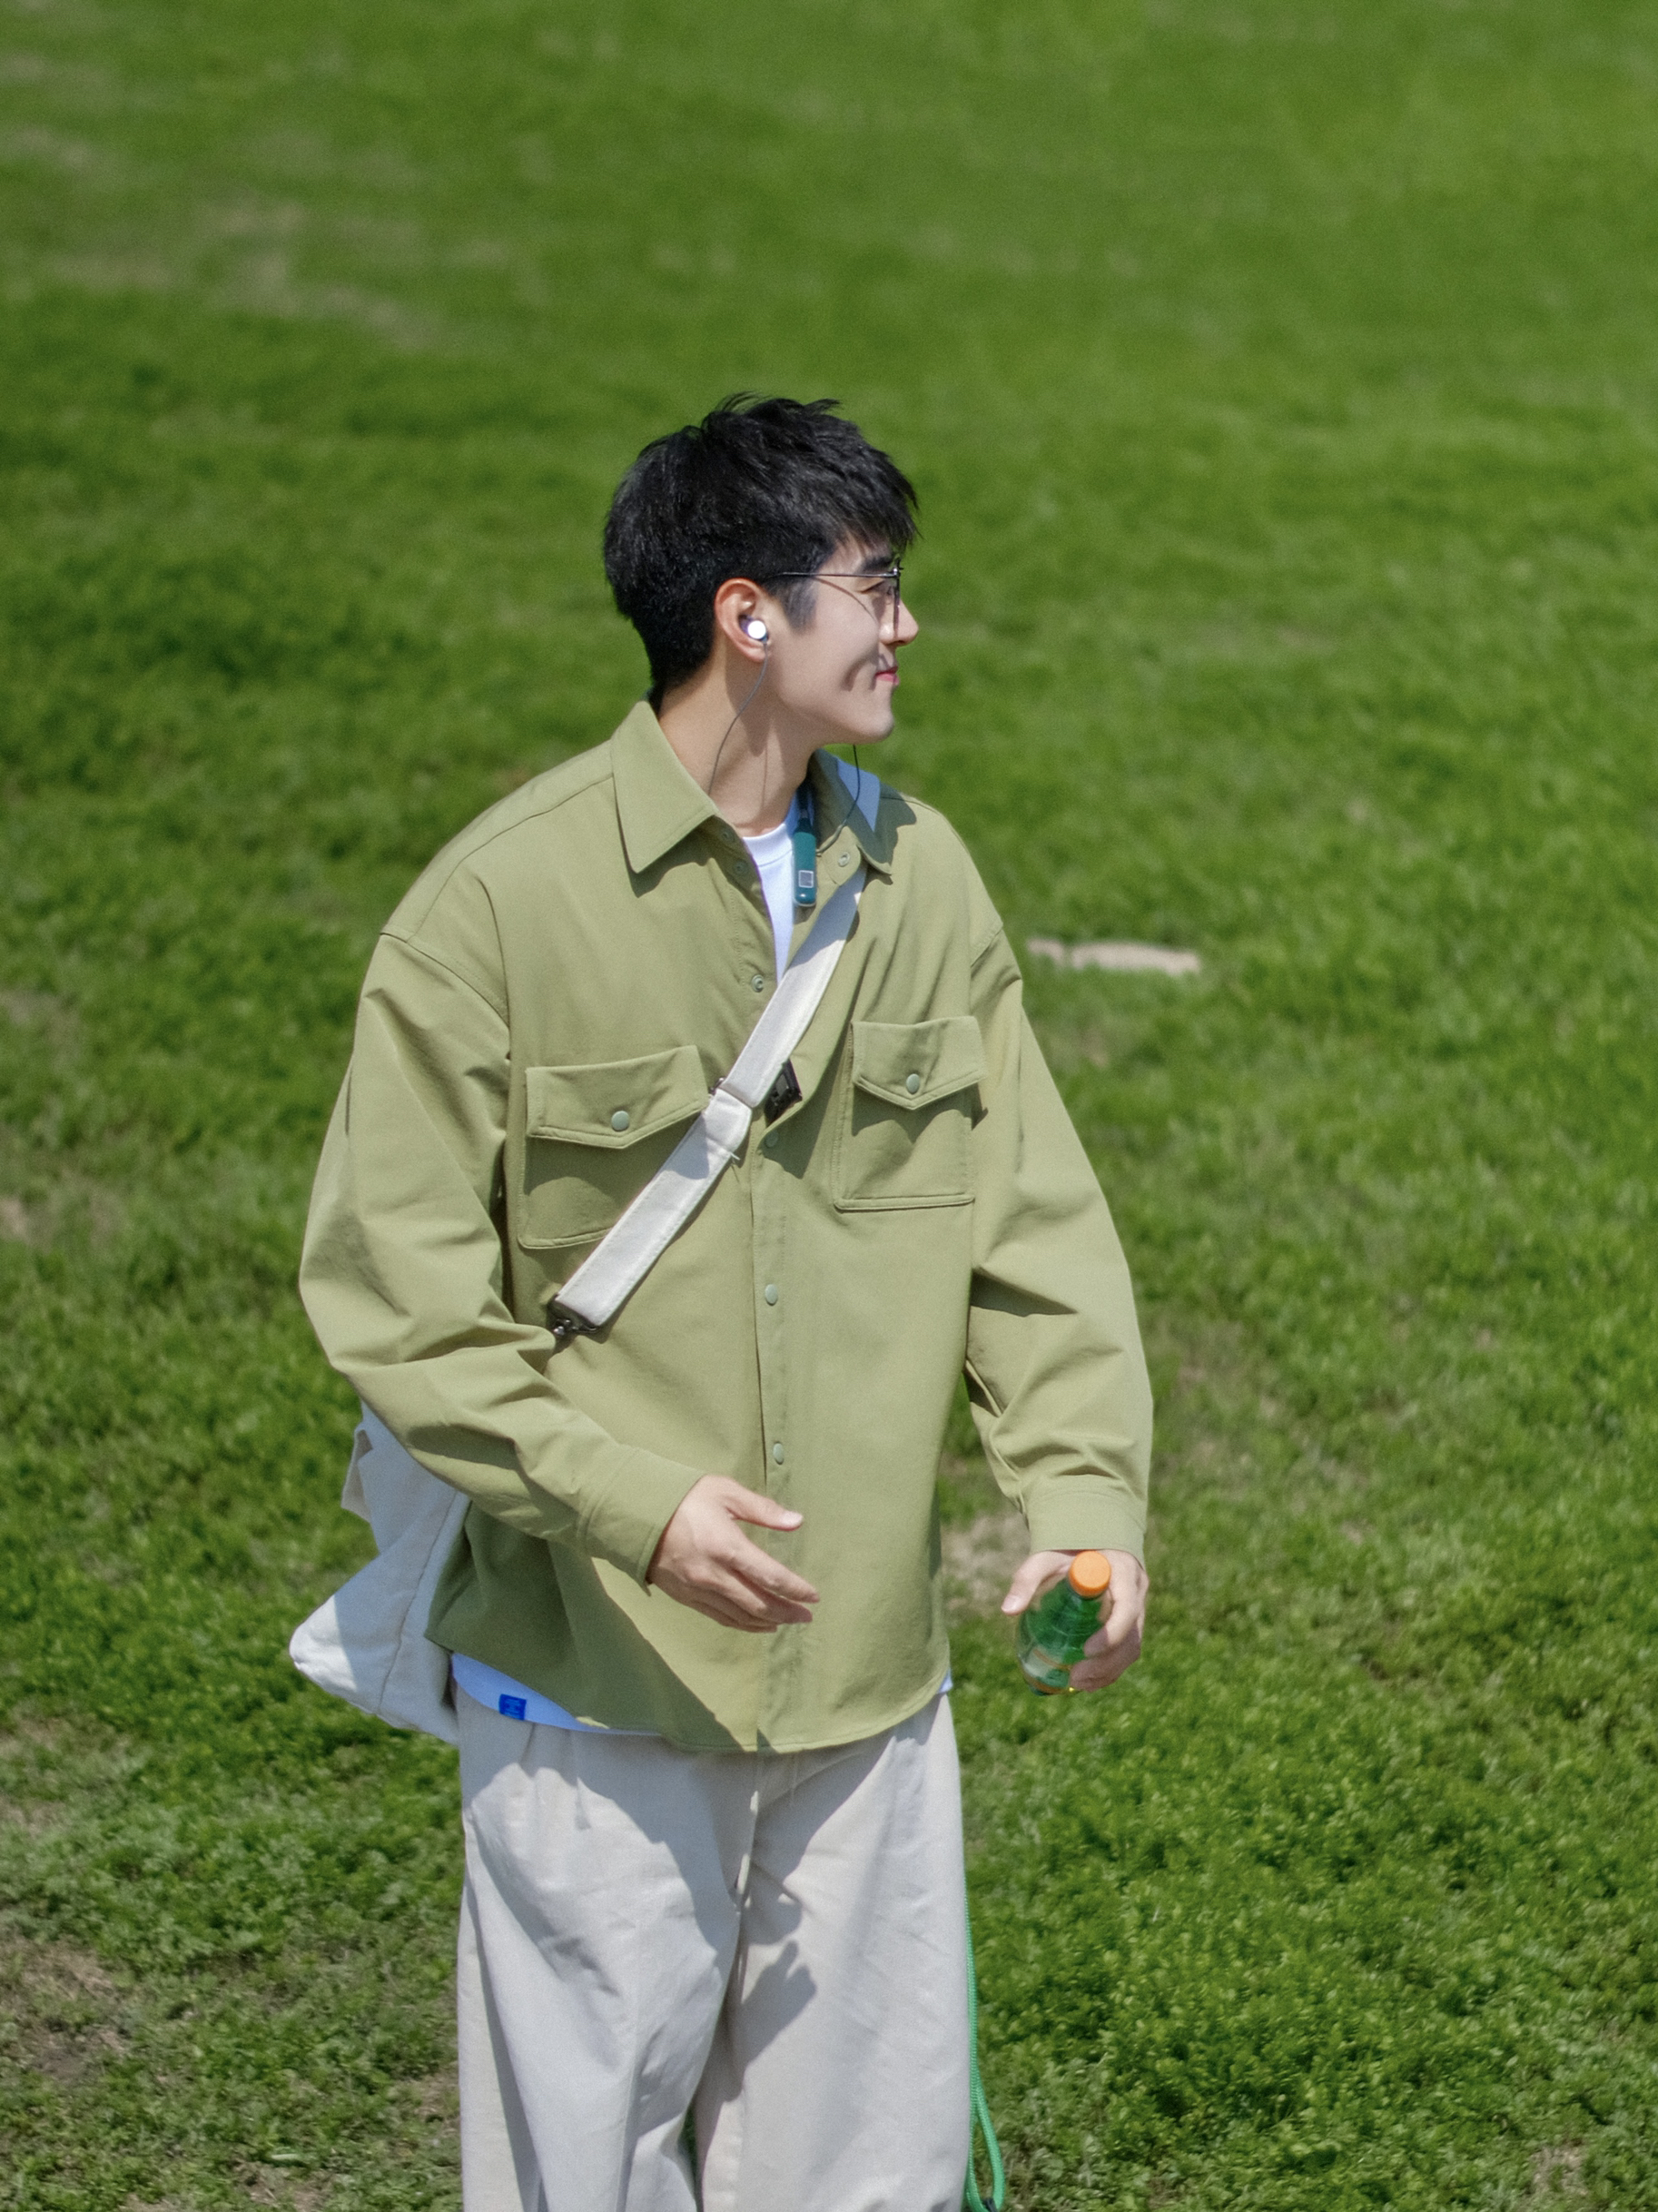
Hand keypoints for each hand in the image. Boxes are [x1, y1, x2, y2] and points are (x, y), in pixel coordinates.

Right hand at [647, 1476, 819, 1632]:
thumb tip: (797, 1522)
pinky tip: (757, 1624)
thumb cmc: (684, 1498)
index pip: (771, 1577)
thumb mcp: (725, 1492)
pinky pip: (719, 1617)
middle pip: (759, 1604)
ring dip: (768, 1623)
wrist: (635, 1513)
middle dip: (787, 1613)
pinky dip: (742, 1624)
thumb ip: (763, 1510)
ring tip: (787, 1623)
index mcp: (727, 1546)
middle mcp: (713, 1574)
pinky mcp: (685, 1597)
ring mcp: (697, 1589)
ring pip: (740, 1616)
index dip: (795, 1590)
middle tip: (807, 1617)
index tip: (813, 1596)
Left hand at [1000, 1548, 1148, 1692]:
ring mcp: (1138, 1606)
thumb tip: (1008, 1610)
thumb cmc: (1065, 1548)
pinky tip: (1089, 1681)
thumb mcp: (1045, 1557)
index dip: (1111, 1634)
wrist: (1087, 1538)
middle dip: (1106, 1662)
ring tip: (1078, 1683)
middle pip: (1132, 1635)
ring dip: (1109, 1671)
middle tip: (1075, 1676)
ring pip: (1133, 1646)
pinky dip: (1111, 1668)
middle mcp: (1137, 1590)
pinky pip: (1129, 1649)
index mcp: (1122, 1571)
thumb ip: (1027, 1578)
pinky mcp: (1132, 1620)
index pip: (1127, 1608)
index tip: (1084, 1651)